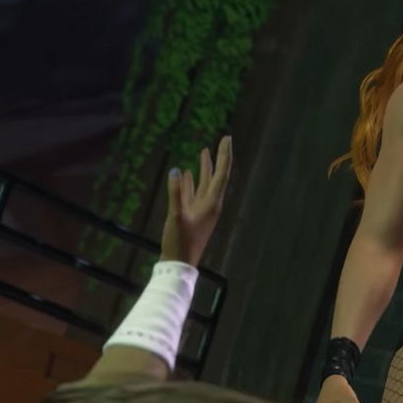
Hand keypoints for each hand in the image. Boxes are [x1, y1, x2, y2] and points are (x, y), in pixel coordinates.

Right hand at [160, 135, 232, 264]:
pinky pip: (193, 193)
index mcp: (212, 204)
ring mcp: (202, 210)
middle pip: (217, 176)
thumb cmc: (179, 242)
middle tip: (222, 140)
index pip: (221, 174)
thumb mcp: (176, 216)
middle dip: (218, 158)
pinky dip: (190, 182)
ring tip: (203, 152)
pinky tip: (184, 173)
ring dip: (204, 168)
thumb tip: (175, 170)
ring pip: (205, 184)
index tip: (227, 138)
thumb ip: (176, 193)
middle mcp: (211, 205)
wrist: (178, 264)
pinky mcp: (192, 215)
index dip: (224, 155)